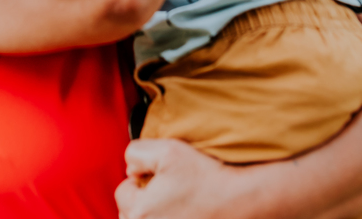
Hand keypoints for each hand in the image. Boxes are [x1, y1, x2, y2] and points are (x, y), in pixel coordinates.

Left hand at [115, 139, 247, 218]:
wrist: (239, 201)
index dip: (141, 179)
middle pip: (129, 213)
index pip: (122, 191)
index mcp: (138, 212)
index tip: (163, 178)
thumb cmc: (205, 177)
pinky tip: (184, 214)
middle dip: (143, 200)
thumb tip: (131, 169)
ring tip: (177, 206)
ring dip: (153, 214)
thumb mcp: (167, 150)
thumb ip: (136, 152)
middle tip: (170, 192)